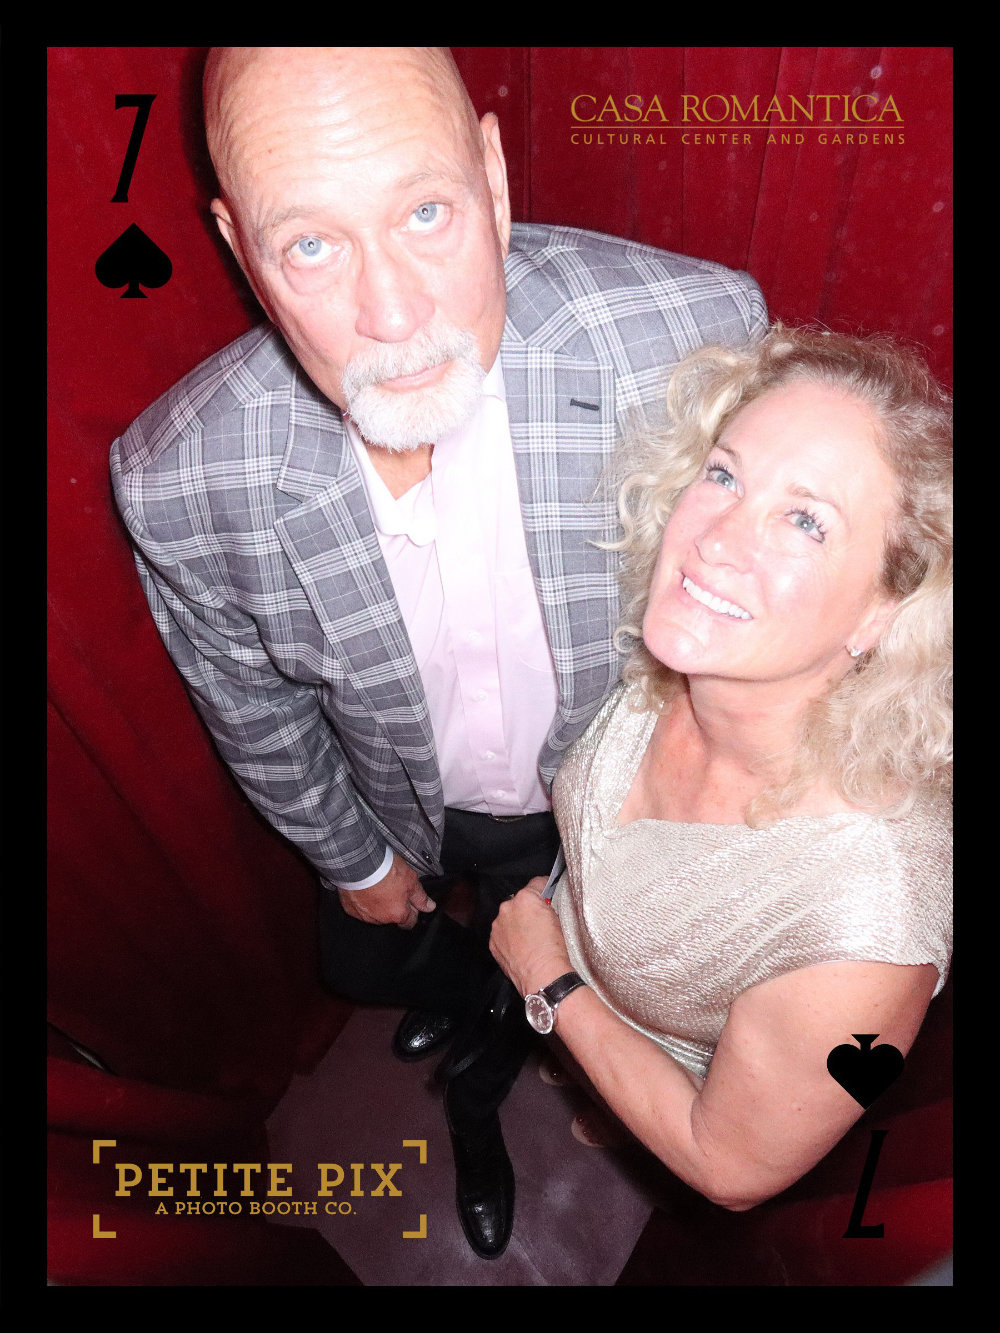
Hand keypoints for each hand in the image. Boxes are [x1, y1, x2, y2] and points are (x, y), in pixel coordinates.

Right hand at [338, 854, 435, 928]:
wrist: (359, 864)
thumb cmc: (385, 870)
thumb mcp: (411, 880)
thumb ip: (420, 897)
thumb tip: (429, 907)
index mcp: (397, 914)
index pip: (409, 921)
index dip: (412, 912)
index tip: (411, 904)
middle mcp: (381, 919)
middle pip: (392, 917)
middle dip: (394, 906)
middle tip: (392, 888)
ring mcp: (364, 915)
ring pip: (375, 914)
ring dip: (377, 904)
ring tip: (377, 887)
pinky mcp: (350, 909)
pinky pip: (359, 908)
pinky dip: (362, 901)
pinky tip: (364, 889)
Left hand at [490, 877, 571, 996]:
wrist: (542, 976)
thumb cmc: (553, 950)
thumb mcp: (558, 918)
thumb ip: (546, 905)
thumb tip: (543, 904)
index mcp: (525, 898)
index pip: (536, 883)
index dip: (544, 888)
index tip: (546, 892)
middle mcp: (507, 908)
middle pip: (519, 901)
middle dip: (528, 909)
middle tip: (539, 921)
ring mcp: (497, 926)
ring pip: (508, 918)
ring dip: (516, 923)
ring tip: (529, 937)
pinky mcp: (493, 942)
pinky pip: (502, 933)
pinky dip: (509, 937)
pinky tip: (521, 946)